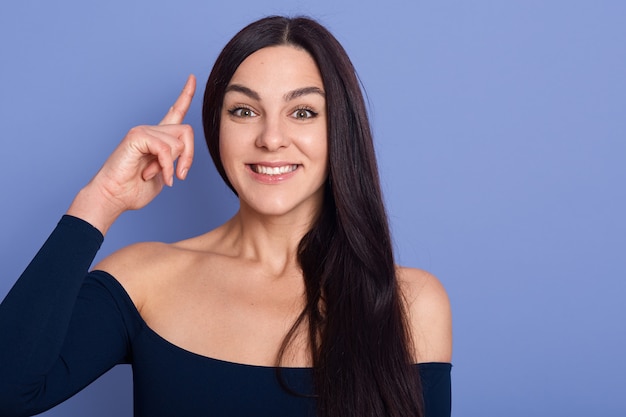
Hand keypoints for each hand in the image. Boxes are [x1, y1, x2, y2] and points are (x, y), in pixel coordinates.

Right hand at [67, 75, 195, 233]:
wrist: (113, 197)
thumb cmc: (134, 189)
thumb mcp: (165, 174)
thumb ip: (176, 159)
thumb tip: (183, 150)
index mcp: (159, 138)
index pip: (175, 111)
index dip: (185, 95)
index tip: (192, 78)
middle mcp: (151, 130)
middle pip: (187, 131)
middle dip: (188, 157)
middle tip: (178, 176)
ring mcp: (142, 131)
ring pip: (178, 142)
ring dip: (171, 166)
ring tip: (154, 174)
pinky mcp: (136, 136)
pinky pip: (165, 149)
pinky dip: (165, 166)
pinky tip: (152, 175)